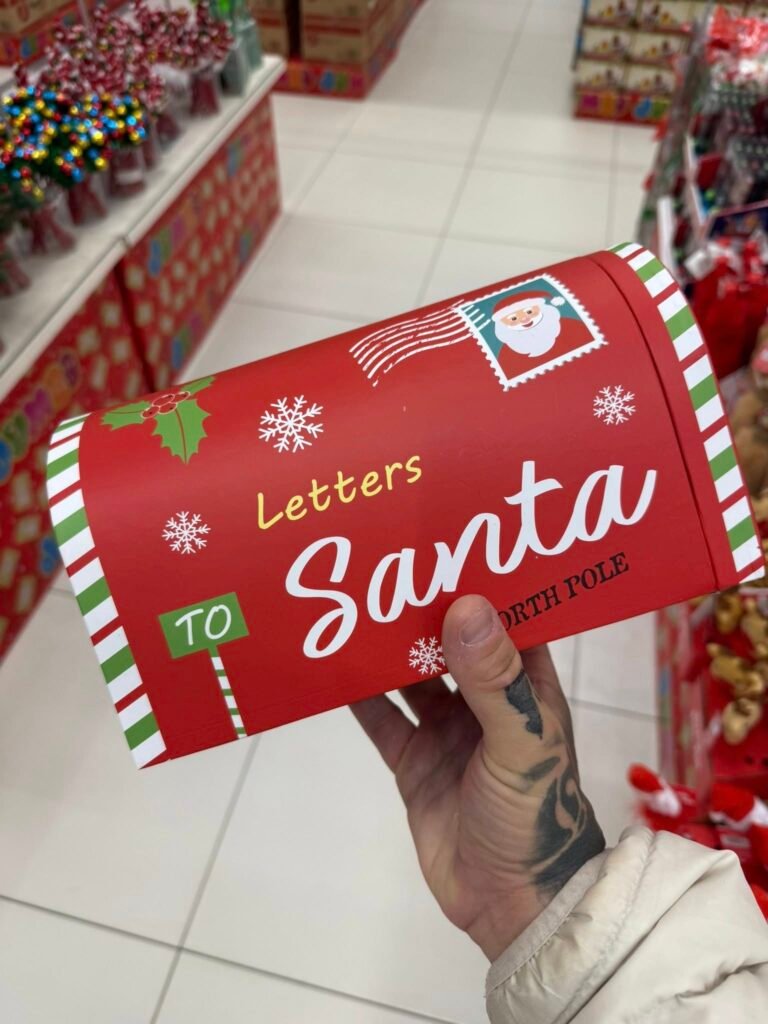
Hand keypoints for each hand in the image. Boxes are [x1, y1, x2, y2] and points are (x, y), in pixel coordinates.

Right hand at [350, 595, 604, 960]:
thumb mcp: (523, 741)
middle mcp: (486, 698)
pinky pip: (381, 719)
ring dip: (386, 645)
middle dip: (421, 606)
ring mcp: (447, 729)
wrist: (511, 904)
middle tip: (384, 559)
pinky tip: (331, 666)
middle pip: (450, 639)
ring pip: (410, 674)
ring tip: (350, 601)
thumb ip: (494, 679)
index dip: (483, 577)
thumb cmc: (534, 815)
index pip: (508, 615)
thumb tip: (463, 605)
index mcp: (527, 683)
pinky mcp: (414, 762)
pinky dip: (358, 695)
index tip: (449, 536)